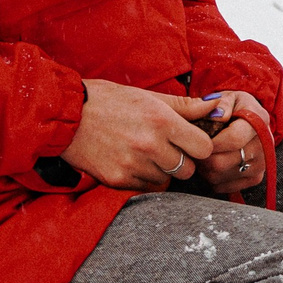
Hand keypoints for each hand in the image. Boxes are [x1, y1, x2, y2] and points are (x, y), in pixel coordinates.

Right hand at [61, 80, 217, 191]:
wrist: (66, 115)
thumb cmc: (109, 101)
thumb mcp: (148, 96)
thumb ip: (185, 105)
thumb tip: (216, 105)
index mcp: (162, 121)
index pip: (203, 148)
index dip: (199, 146)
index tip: (190, 141)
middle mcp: (150, 145)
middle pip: (187, 169)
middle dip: (182, 161)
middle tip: (167, 149)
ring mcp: (132, 165)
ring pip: (166, 181)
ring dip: (161, 171)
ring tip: (145, 153)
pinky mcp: (116, 180)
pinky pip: (144, 187)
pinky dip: (142, 178)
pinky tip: (130, 161)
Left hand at [197, 91, 270, 193]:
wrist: (248, 120)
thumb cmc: (233, 108)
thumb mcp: (227, 97)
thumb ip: (221, 103)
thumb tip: (217, 116)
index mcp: (259, 120)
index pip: (233, 139)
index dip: (210, 142)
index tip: (198, 139)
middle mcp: (265, 144)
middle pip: (222, 162)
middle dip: (202, 157)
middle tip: (196, 148)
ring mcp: (262, 163)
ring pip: (220, 176)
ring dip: (205, 168)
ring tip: (203, 154)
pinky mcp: (256, 178)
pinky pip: (225, 187)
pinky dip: (213, 178)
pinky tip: (212, 165)